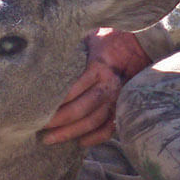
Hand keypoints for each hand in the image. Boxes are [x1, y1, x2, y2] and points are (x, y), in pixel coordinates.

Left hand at [42, 28, 150, 146]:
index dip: (56, 101)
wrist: (141, 45)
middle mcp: (108, 86)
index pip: (73, 89)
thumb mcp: (91, 37)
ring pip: (92, 122)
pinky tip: (79, 142)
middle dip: (58, 121)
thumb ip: (73, 46)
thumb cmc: (111, 39)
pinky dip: (95, 138)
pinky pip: (109, 128)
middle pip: (80, 109)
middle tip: (39, 127)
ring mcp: (117, 99)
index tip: (37, 106)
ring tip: (50, 139)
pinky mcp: (122, 107)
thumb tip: (46, 47)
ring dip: (71, 133)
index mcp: (98, 68)